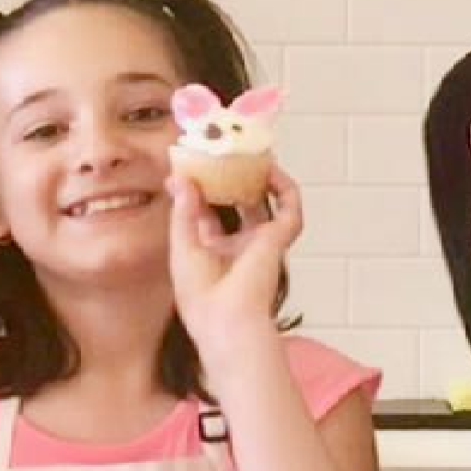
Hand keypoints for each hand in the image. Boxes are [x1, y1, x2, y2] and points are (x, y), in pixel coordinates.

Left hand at [166, 165, 303, 366]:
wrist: (226, 318)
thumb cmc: (201, 296)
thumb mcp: (182, 247)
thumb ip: (183, 212)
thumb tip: (181, 180)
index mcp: (214, 253)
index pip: (209, 214)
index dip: (200, 190)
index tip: (188, 168)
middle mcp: (240, 247)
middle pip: (239, 203)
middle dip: (233, 178)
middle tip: (223, 152)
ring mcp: (261, 243)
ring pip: (267, 202)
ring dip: (261, 178)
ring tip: (250, 153)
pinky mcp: (278, 240)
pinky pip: (289, 208)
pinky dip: (285, 188)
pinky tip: (270, 169)